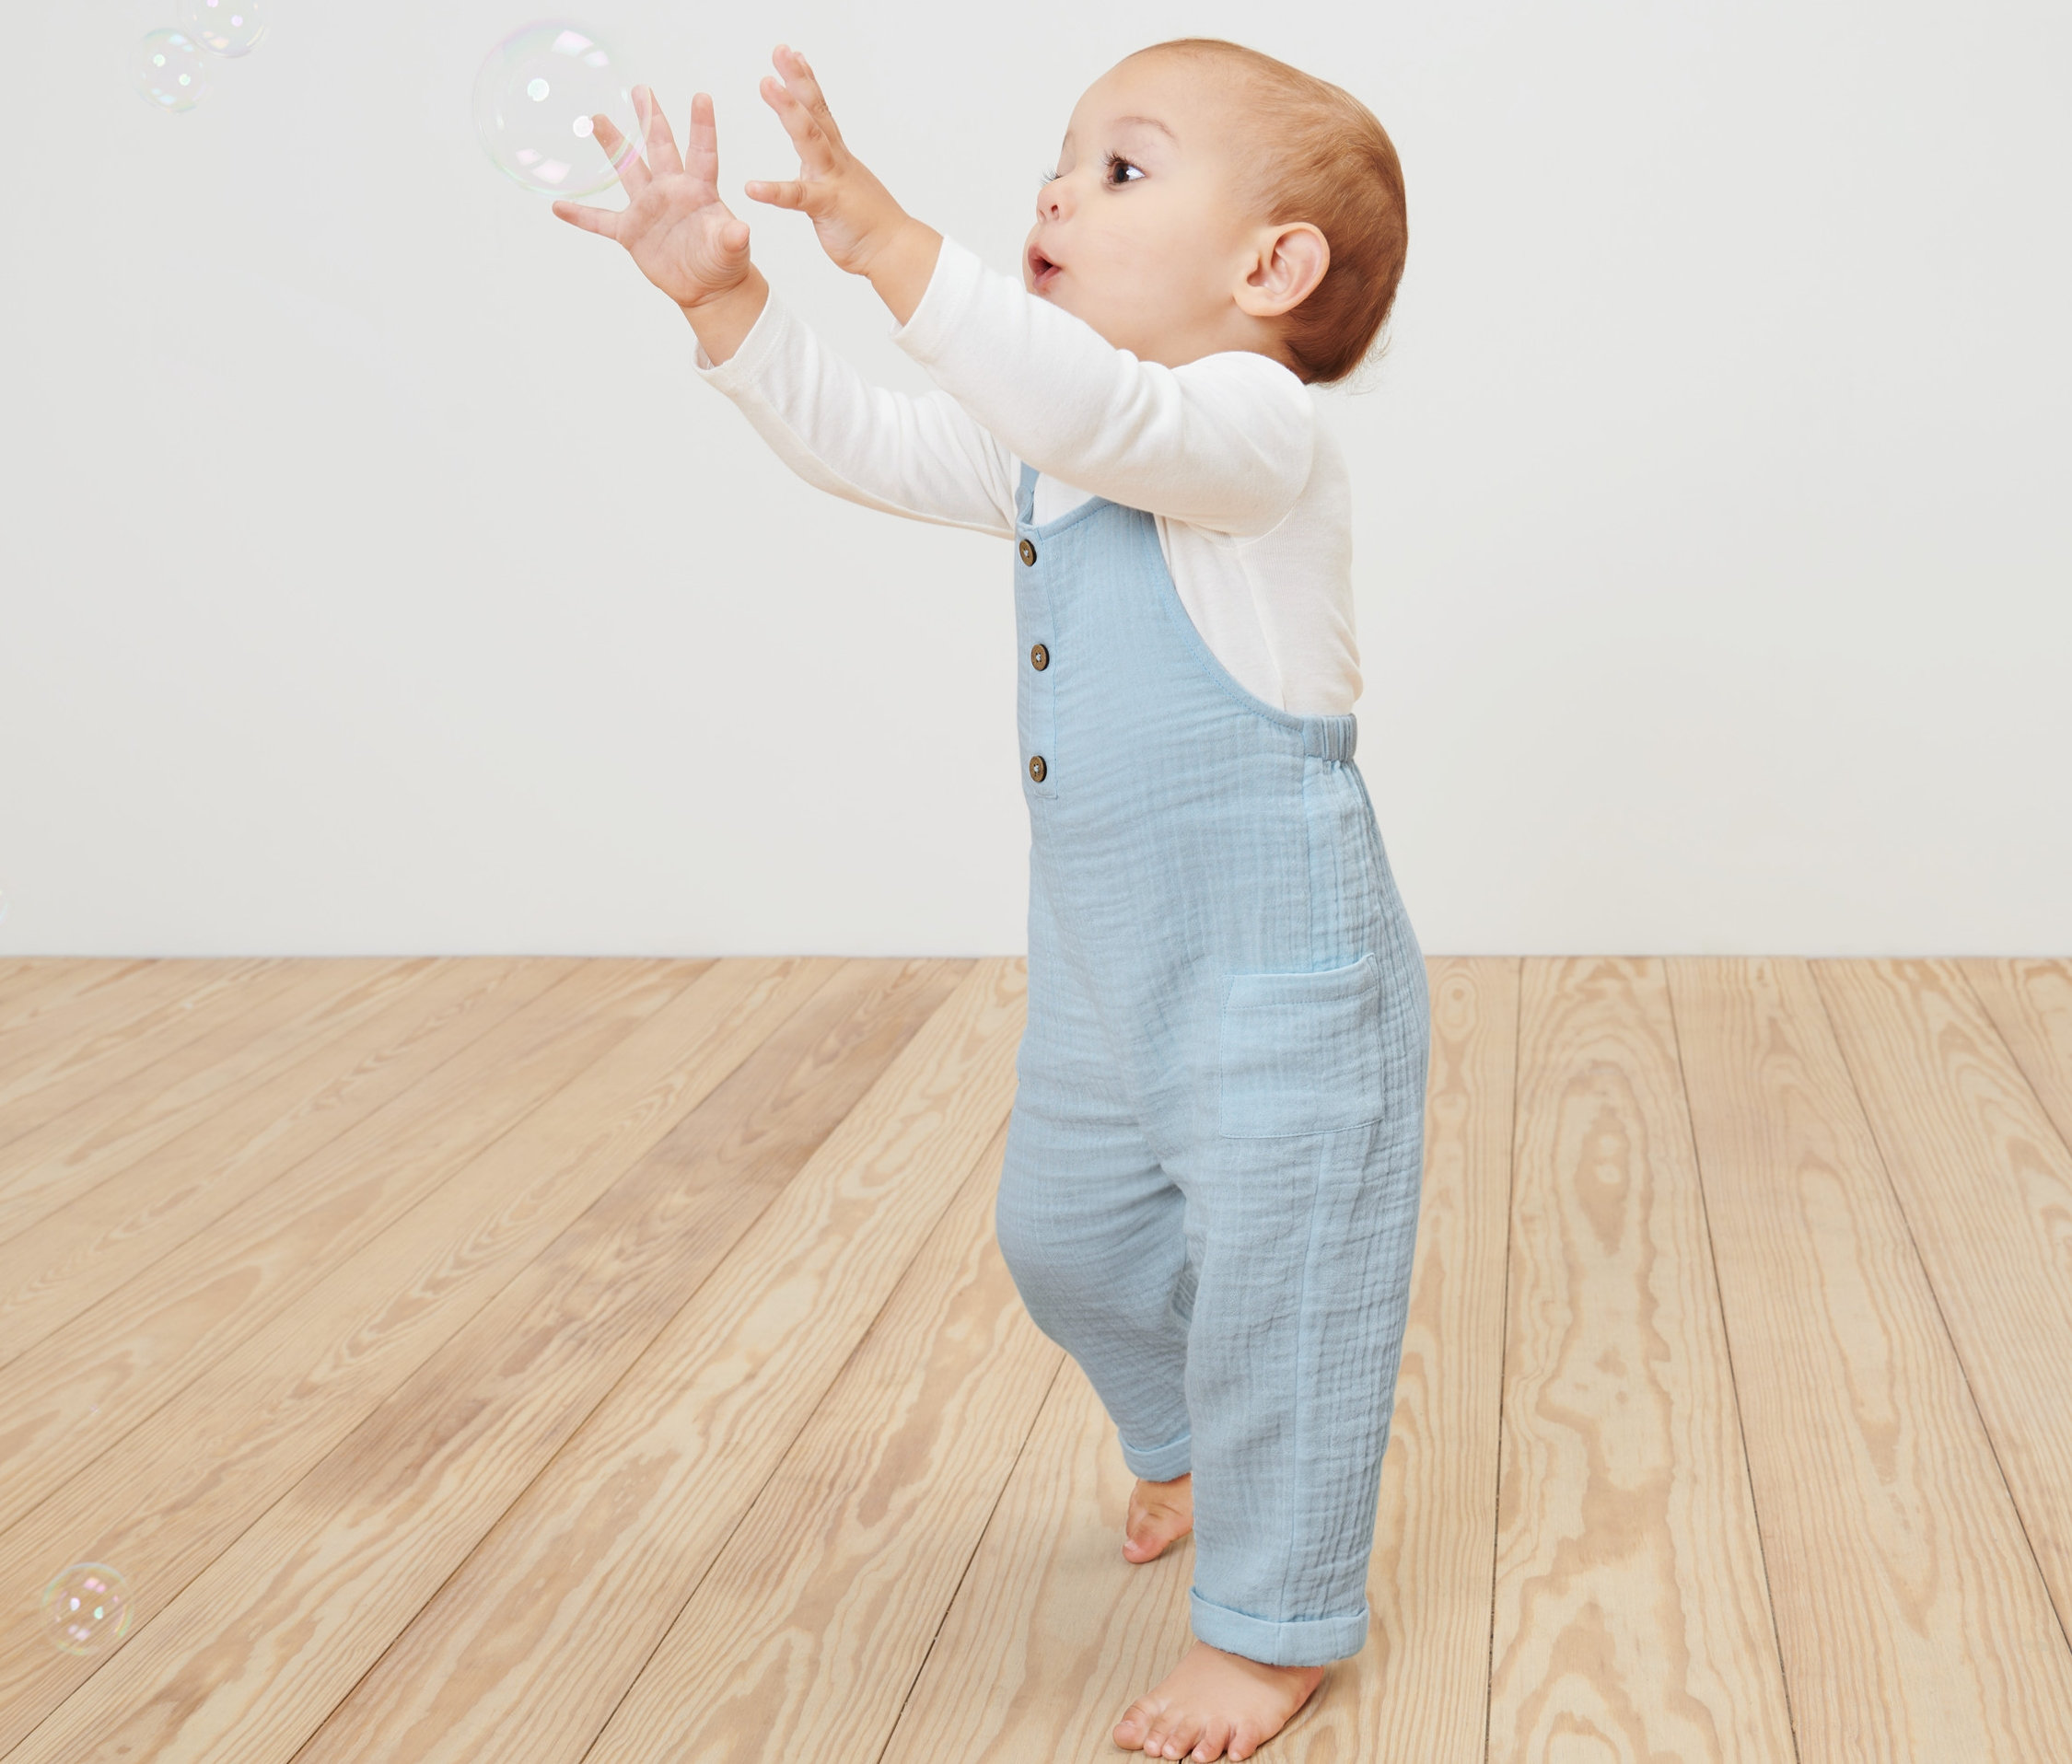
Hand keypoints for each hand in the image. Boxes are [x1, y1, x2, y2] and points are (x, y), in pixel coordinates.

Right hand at [552, 87, 752, 311]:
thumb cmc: (725, 263)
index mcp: (699, 190)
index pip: (702, 152)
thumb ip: (731, 238)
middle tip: (640, 89)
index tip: (702, 96)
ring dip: (613, 145)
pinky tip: (559, 207)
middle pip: (660, 147)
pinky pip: (600, 221)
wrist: (708, 288)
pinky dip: (580, 216)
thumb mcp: (731, 250)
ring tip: (596, 118)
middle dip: (650, 118)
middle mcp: (671, 190)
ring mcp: (648, 208)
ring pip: (627, 169)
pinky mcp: (631, 232)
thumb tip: (741, 230)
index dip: (702, 126)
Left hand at [744, 44, 913, 277]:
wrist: (894, 251)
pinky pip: (797, 197)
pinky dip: (774, 192)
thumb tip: (815, 165)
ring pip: (809, 138)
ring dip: (788, 109)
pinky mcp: (826, 207)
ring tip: (767, 84)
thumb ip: (827, 172)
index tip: (794, 56)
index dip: (806, 82)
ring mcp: (832, 180)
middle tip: (781, 51)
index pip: (820, 112)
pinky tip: (752, 187)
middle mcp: (835, 160)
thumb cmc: (869, 224)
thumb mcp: (844, 189)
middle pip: (815, 112)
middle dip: (797, 79)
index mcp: (837, 157)